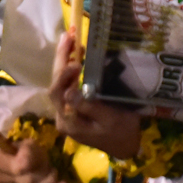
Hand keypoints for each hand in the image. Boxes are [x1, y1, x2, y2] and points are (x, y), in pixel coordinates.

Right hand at [0, 138, 66, 182]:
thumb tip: (23, 165)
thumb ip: (26, 151)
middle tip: (54, 170)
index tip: (47, 163)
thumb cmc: (24, 150)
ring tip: (56, 176)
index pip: (17, 170)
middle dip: (46, 177)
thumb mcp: (27, 144)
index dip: (33, 168)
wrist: (21, 160)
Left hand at [49, 30, 141, 157]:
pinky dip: (70, 69)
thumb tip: (69, 92)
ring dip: (64, 60)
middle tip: (68, 35)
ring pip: (60, 82)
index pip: (57, 93)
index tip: (77, 62)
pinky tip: (76, 54)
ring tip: (71, 39)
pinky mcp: (73, 107)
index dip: (63, 75)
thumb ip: (89, 107)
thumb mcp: (110, 120)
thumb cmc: (122, 132)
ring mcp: (66, 112)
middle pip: (55, 84)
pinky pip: (67, 85)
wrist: (127, 147)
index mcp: (69, 121)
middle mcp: (63, 116)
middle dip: (61, 59)